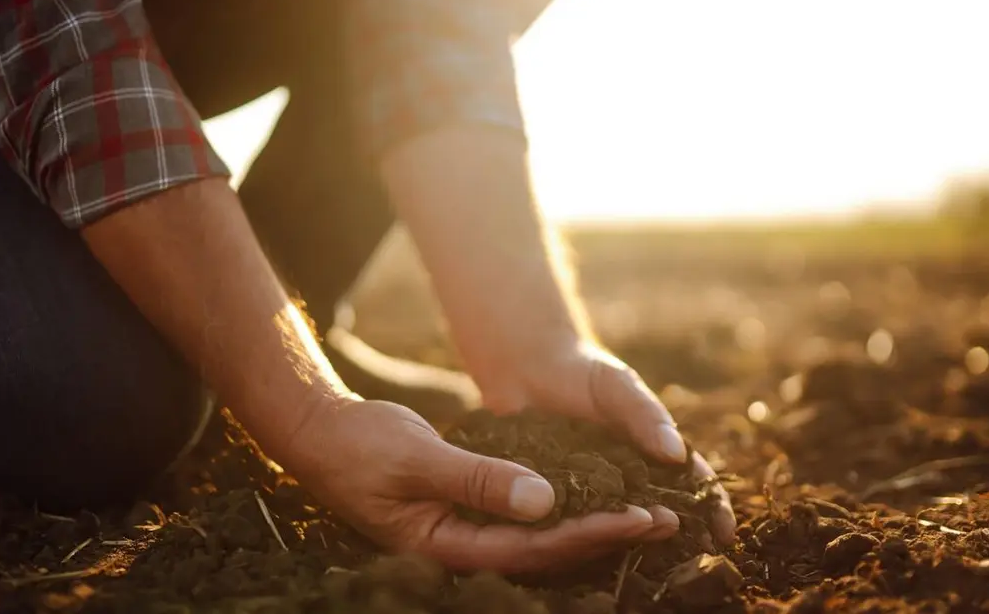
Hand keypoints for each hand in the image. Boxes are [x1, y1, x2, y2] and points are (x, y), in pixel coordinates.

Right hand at [284, 398, 673, 572]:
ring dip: (591, 524)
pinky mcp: (467, 511)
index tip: (640, 517)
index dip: (590, 535)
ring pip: (539, 538)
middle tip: (666, 521)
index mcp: (446, 546)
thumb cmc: (361, 446)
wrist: (321, 435)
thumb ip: (479, 481)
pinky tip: (595, 495)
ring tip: (647, 513)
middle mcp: (461, 548)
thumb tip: (545, 502)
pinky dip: (562, 507)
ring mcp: (465, 532)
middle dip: (605, 536)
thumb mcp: (418, 458)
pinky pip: (524, 517)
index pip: (533, 550)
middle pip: (546, 553)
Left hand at [474, 339, 737, 545]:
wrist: (526, 366)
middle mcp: (626, 478)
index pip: (691, 485)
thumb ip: (645, 415)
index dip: (712, 510)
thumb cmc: (582, 371)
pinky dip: (581, 535)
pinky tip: (585, 548)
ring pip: (617, 523)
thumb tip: (677, 453)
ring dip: (630, 539)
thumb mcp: (618, 386)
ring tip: (643, 554)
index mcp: (652, 452)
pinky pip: (571, 519)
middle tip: (690, 557)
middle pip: (660, 512)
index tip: (725, 533)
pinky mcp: (554, 496)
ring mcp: (591, 491)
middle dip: (678, 536)